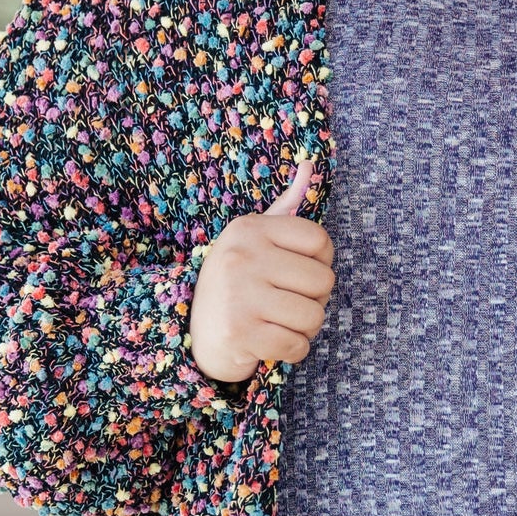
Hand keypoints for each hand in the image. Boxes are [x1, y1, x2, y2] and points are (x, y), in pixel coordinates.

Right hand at [188, 154, 335, 384]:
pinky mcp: (239, 333)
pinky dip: (292, 351)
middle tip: (286, 304)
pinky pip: (297, 345)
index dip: (320, 264)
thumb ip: (285, 207)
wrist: (192, 335)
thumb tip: (308, 164)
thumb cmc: (237, 283)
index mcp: (249, 228)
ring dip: (305, 328)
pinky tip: (272, 343)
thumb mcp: (255, 239)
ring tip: (279, 323)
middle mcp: (241, 256)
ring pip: (314, 316)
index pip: (320, 241)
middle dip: (314, 300)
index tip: (296, 274)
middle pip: (323, 281)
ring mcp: (238, 295)